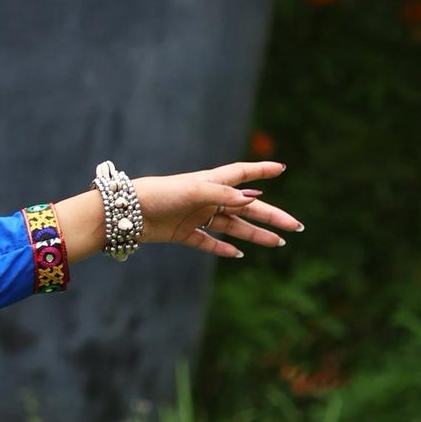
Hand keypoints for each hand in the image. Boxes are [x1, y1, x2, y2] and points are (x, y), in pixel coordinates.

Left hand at [136, 161, 300, 258]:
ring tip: (277, 243)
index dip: (261, 170)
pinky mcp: (183, 233)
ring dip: (254, 235)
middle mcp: (206, 199)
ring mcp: (195, 217)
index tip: (282, 168)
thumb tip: (254, 198)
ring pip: (232, 227)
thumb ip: (223, 194)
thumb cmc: (159, 194)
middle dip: (272, 216)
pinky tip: (238, 254)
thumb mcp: (194, 191)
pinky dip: (222, 248)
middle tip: (295, 226)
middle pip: (247, 207)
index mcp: (210, 182)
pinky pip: (208, 242)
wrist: (125, 213)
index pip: (242, 173)